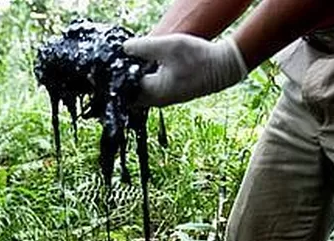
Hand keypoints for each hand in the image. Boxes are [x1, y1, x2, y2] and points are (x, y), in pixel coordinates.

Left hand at [123, 33, 248, 106]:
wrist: (223, 68)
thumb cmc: (199, 57)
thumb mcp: (169, 46)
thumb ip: (144, 47)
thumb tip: (124, 49)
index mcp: (154, 92)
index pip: (124, 87)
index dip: (115, 75)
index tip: (110, 65)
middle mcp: (157, 100)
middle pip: (129, 95)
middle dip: (122, 81)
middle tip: (118, 65)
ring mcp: (165, 99)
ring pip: (139, 94)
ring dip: (133, 81)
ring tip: (129, 64)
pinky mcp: (170, 94)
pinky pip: (149, 91)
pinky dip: (143, 81)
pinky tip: (144, 67)